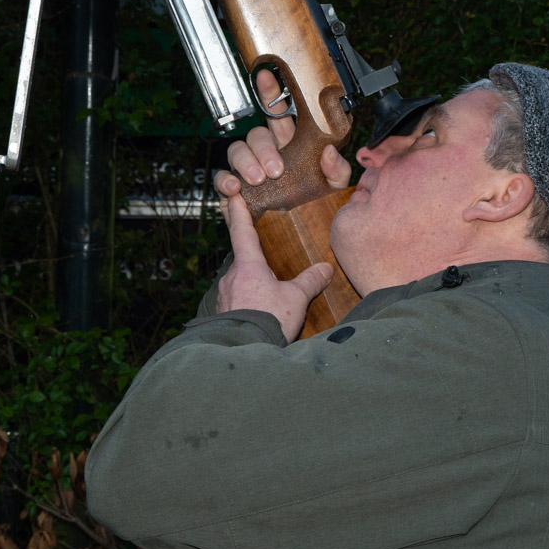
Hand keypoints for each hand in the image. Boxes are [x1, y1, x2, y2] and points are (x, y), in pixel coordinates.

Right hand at [211, 68, 352, 198]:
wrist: (295, 229)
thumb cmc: (311, 201)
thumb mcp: (332, 185)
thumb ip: (338, 170)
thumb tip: (329, 152)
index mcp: (288, 142)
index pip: (277, 112)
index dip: (270, 92)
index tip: (267, 76)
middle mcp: (265, 151)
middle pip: (256, 134)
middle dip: (264, 148)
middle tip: (276, 169)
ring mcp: (247, 168)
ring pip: (237, 151)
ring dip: (247, 163)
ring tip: (259, 179)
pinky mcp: (234, 188)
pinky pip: (221, 177)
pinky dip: (226, 181)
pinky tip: (237, 188)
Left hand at [216, 191, 334, 341]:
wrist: (246, 352)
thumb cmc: (270, 319)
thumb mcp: (296, 299)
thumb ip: (310, 281)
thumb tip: (324, 269)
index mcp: (248, 266)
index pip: (242, 231)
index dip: (239, 212)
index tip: (233, 195)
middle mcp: (231, 277)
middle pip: (243, 261)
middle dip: (256, 262)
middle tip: (270, 265)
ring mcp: (224, 297)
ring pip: (240, 282)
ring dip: (253, 285)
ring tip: (270, 296)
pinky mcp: (223, 315)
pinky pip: (237, 301)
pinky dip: (248, 302)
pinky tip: (262, 312)